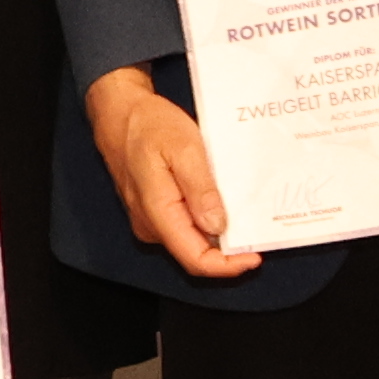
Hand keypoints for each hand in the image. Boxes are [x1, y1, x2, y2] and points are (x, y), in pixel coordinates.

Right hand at [86, 65, 248, 279]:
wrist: (120, 113)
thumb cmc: (149, 125)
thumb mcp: (184, 149)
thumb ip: (200, 190)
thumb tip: (217, 226)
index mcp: (157, 212)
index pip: (194, 259)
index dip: (227, 266)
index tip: (255, 256)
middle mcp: (151, 225)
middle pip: (195, 254)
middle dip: (228, 251)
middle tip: (258, 233)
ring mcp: (151, 219)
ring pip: (192, 240)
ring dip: (219, 235)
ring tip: (245, 215)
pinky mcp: (155, 210)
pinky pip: (185, 225)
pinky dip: (207, 220)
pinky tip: (224, 203)